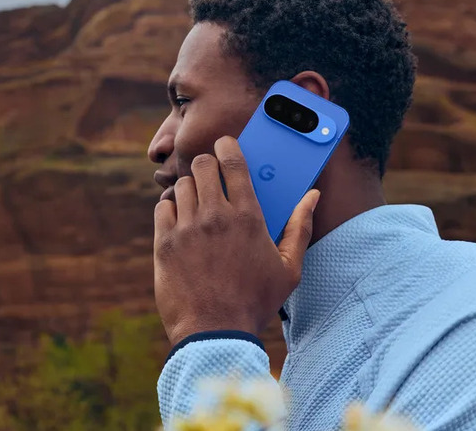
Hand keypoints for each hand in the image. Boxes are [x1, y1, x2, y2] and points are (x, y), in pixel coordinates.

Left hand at [153, 136, 319, 345]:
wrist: (215, 333)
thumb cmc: (255, 302)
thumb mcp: (289, 268)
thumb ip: (300, 227)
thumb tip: (313, 196)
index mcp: (249, 218)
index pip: (234, 162)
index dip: (227, 146)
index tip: (224, 143)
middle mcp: (216, 216)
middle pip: (203, 166)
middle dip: (206, 164)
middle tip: (210, 175)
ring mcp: (187, 229)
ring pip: (182, 185)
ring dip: (190, 188)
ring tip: (197, 203)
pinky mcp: (165, 244)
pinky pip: (162, 207)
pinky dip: (170, 208)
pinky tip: (180, 221)